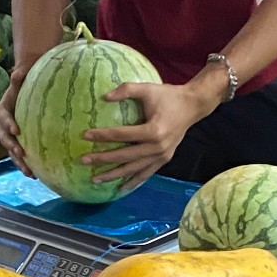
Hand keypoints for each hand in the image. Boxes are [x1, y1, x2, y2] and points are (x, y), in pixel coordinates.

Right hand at [0, 70, 33, 175]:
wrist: (26, 96)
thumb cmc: (23, 87)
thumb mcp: (20, 82)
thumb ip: (18, 78)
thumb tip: (19, 71)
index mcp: (0, 111)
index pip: (1, 117)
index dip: (8, 123)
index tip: (16, 129)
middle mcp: (3, 126)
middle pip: (5, 138)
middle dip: (12, 146)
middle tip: (20, 152)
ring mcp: (10, 137)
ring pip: (11, 151)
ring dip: (19, 162)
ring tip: (28, 171)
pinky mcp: (18, 144)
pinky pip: (20, 156)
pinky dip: (26, 165)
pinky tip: (35, 175)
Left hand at [84, 79, 216, 192]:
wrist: (193, 106)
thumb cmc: (169, 96)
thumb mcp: (148, 88)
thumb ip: (127, 90)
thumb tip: (104, 96)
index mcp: (153, 130)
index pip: (121, 135)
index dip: (102, 135)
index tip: (85, 135)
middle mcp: (157, 147)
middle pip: (124, 156)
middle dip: (102, 159)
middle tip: (83, 160)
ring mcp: (161, 155)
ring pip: (133, 169)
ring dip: (114, 175)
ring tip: (95, 179)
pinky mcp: (164, 159)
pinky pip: (146, 173)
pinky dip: (133, 181)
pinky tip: (120, 188)